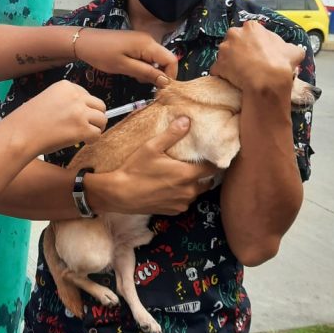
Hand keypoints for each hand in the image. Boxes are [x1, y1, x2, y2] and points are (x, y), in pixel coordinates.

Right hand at [9, 81, 106, 156]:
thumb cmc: (28, 121)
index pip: (87, 95)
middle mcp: (75, 96)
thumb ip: (65, 101)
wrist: (20, 135)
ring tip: (84, 135)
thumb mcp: (47, 99)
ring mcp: (80, 112)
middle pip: (99, 105)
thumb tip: (83, 111)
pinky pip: (97, 134)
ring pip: (102, 119)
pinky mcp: (82, 128)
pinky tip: (82, 141)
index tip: (77, 117)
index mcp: (65, 86)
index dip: (84, 108)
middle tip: (86, 127)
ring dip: (95, 128)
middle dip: (94, 117)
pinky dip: (91, 140)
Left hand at [72, 28, 177, 83]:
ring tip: (133, 76)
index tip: (160, 89)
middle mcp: (148, 40)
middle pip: (164, 59)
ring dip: (149, 71)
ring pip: (155, 59)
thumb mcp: (124, 67)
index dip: (170, 76)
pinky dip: (142, 66)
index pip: (171, 60)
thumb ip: (146, 73)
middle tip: (143, 83)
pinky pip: (146, 56)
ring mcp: (142, 40)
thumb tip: (166, 81)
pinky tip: (130, 70)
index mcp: (148, 44)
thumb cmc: (102, 54)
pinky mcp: (135, 43)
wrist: (84, 42)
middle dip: (158, 74)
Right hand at [89, 117, 218, 215]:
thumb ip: (172, 134)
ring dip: (192, 186)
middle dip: (203, 175)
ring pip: (195, 193)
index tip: (211, 156)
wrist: (119, 194)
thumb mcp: (152, 147)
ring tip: (181, 176)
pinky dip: (181, 196)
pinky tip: (170, 188)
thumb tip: (186, 121)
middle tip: (194, 165)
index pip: (213, 168)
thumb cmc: (135, 170)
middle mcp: (188, 191)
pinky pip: (184, 202)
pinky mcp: (173, 211)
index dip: (214, 161)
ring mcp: (181, 203)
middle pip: (207, 182)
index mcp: (187, 174)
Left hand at [210, 22, 305, 94]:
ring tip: (241, 73)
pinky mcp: (217, 66)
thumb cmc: (280, 63)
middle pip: (234, 40)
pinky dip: (223, 75)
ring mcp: (223, 50)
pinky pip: (218, 70)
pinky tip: (232, 81)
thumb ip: (289, 47)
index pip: (250, 31)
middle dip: (239, 49)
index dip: (254, 42)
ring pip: (225, 55)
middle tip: (249, 61)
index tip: (258, 51)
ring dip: (230, 62)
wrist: (267, 81)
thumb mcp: (293, 51)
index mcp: (251, 27)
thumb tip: (292, 50)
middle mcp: (234, 34)